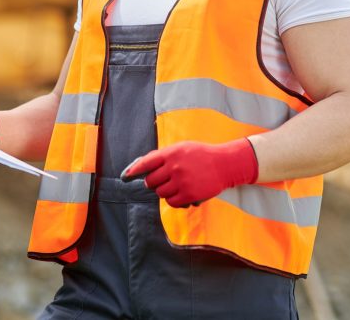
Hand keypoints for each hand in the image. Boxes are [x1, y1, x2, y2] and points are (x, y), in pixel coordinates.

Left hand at [120, 139, 258, 207]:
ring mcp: (181, 181)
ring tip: (177, 185)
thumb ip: (163, 156)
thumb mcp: (182, 148)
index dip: (134, 170)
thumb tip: (142, 165)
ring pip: (160, 193)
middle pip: (151, 181)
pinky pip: (171, 202)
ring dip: (165, 191)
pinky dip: (174, 200)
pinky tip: (182, 193)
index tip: (125, 176)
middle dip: (154, 182)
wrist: (224, 164)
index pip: (146, 162)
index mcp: (171, 153)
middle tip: (164, 180)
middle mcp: (174, 167)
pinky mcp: (189, 194)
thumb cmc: (201, 155)